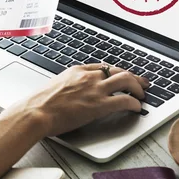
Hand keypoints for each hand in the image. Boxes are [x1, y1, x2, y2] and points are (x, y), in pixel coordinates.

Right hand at [20, 64, 149, 136]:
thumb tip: (70, 93)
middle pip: (118, 71)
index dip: (116, 72)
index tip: (121, 76)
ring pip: (126, 81)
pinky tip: (137, 108)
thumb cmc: (39, 104)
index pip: (103, 67)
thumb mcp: (54, 86)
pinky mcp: (99, 105)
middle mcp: (88, 76)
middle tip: (141, 83)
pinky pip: (125, 100)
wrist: (36, 111)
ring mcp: (95, 89)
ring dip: (138, 88)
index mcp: (76, 71)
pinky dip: (135, 103)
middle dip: (133, 77)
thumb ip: (67, 86)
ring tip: (142, 95)